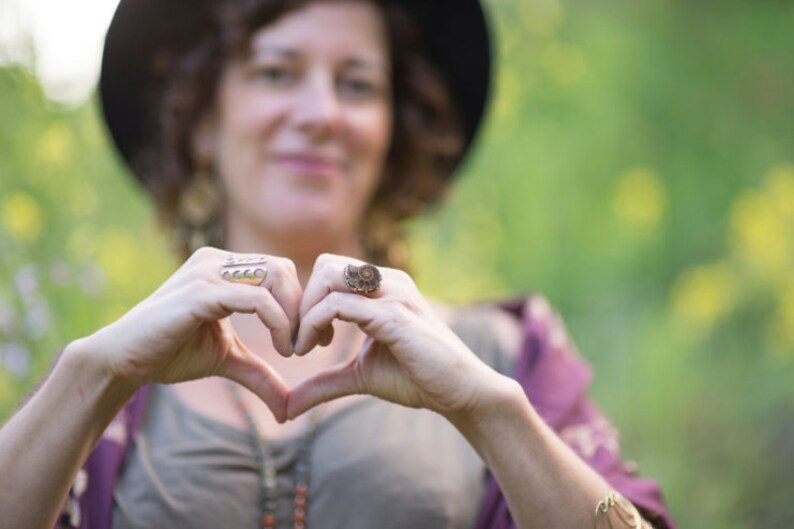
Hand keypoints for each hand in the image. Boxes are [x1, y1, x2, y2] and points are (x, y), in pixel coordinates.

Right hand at [78, 247, 302, 421]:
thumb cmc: (169, 353)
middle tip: (308, 345)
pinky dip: (279, 322)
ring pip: (276, 276)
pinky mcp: (201, 293)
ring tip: (292, 349)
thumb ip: (259, 373)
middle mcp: (217, 261)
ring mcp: (208, 272)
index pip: (281, 271)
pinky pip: (257, 299)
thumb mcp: (227, 360)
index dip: (301, 303)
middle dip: (303, 307)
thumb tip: (289, 408)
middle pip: (284, 269)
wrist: (122, 360)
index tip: (312, 341)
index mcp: (223, 267)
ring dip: (294, 315)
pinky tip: (282, 349)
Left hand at [287, 253, 501, 419]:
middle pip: (325, 265)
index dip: (308, 301)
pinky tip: (312, 351)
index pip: (329, 271)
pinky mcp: (393, 316)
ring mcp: (392, 295)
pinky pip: (338, 305)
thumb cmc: (415, 378)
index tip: (304, 340)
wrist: (459, 392)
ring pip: (329, 276)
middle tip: (299, 341)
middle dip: (302, 301)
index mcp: (382, 287)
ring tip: (303, 348)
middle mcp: (388, 281)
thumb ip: (325, 382)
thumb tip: (288, 407)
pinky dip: (314, 325)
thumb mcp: (360, 377)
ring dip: (305, 312)